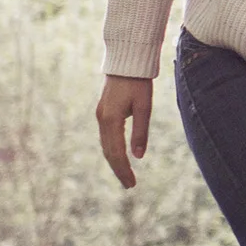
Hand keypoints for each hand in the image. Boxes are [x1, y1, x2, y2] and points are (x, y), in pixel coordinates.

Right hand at [95, 75, 155, 189]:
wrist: (126, 60)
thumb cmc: (138, 82)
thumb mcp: (144, 106)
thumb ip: (140, 131)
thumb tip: (138, 157)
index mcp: (111, 119)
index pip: (116, 152)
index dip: (124, 170)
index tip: (132, 184)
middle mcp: (102, 119)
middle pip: (108, 151)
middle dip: (118, 169)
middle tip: (130, 185)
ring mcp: (101, 115)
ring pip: (105, 145)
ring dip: (114, 161)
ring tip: (126, 174)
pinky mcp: (103, 111)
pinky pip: (106, 136)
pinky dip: (112, 149)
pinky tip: (119, 156)